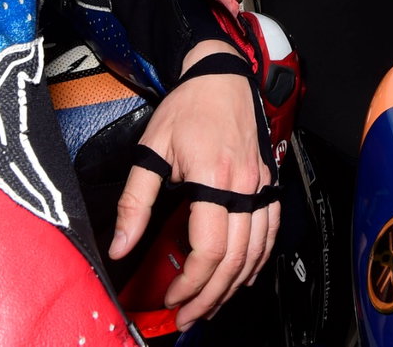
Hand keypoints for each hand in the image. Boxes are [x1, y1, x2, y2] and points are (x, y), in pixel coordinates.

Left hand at [110, 41, 279, 329]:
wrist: (221, 76)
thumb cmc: (186, 108)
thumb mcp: (150, 150)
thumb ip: (134, 202)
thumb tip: (120, 246)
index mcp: (213, 177)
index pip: (209, 248)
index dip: (191, 282)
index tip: (172, 297)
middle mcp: (244, 185)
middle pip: (235, 258)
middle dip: (211, 295)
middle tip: (188, 316)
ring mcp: (261, 184)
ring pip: (257, 251)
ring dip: (235, 285)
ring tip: (212, 305)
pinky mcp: (269, 182)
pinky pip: (271, 230)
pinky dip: (260, 260)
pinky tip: (245, 276)